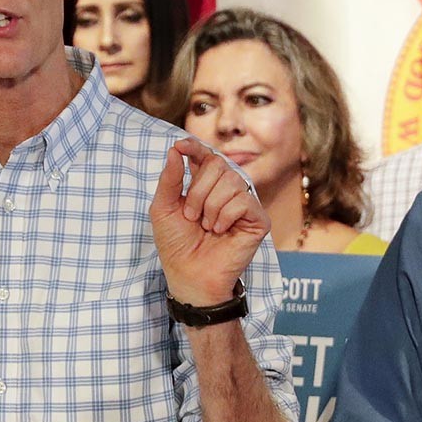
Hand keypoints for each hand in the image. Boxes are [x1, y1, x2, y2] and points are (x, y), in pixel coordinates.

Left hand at [150, 138, 268, 305]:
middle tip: (192, 215)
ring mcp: (244, 204)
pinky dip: (226, 216)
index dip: (195, 147)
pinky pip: (243, 201)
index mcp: (205, 185)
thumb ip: (170, 178)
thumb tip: (175, 149)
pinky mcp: (258, 220)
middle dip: (199, 190)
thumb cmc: (176, 245)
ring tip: (206, 227)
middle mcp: (227, 191)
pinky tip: (220, 230)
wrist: (190, 275)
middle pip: (218, 164)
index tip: (181, 146)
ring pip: (231, 181)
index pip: (205, 156)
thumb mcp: (163, 208)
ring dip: (210, 206)